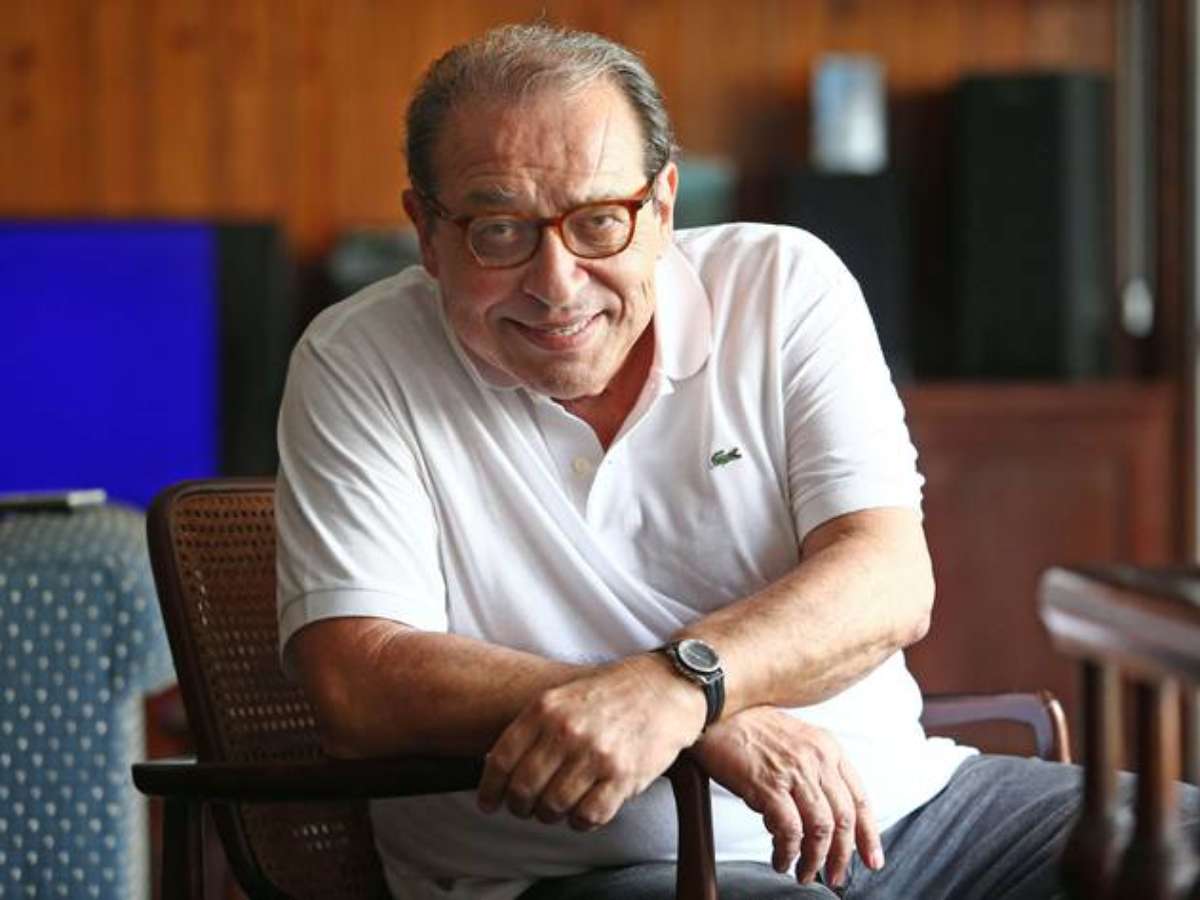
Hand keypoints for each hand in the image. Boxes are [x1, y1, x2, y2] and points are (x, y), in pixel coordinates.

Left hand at [477, 654, 705, 830]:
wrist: (665, 687)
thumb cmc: (610, 694)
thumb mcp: (562, 697)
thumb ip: (532, 727)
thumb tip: (497, 767)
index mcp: (545, 709)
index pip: (502, 759)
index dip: (490, 789)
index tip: (489, 803)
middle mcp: (566, 731)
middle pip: (523, 789)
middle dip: (519, 807)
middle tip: (525, 809)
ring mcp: (595, 755)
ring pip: (553, 807)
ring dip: (550, 816)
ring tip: (556, 809)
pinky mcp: (623, 776)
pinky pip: (588, 817)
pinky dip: (580, 822)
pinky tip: (583, 812)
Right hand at [694, 706, 882, 886]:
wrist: (716, 710)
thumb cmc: (749, 727)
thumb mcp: (795, 740)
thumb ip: (813, 772)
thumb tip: (817, 818)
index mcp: (828, 747)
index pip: (859, 798)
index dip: (868, 834)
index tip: (871, 859)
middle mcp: (817, 758)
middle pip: (844, 819)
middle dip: (842, 856)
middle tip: (835, 875)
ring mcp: (794, 771)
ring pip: (821, 829)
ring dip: (815, 859)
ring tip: (804, 873)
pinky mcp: (768, 785)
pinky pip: (789, 830)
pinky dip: (788, 852)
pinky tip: (781, 859)